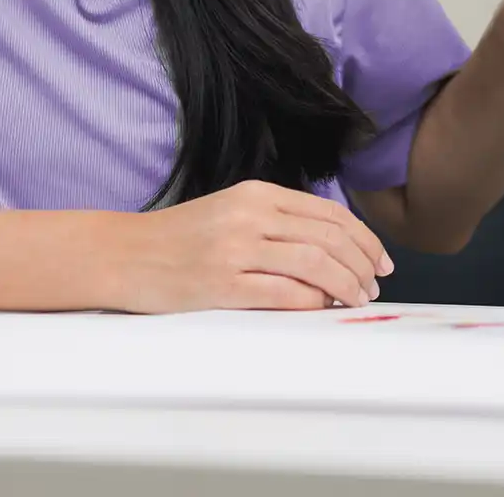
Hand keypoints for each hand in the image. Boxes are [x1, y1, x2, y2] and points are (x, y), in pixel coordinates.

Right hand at [117, 181, 393, 312]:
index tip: (381, 260)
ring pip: (315, 263)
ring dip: (346, 284)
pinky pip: (283, 293)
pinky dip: (312, 302)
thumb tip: (332, 250)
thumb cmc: (179, 239)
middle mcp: (250, 215)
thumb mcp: (231, 212)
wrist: (123, 254)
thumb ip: (276, 223)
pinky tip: (323, 309)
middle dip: (363, 264)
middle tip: (374, 285)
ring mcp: (235, 249)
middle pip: (330, 237)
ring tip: (356, 299)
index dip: (364, 239)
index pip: (329, 213)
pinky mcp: (221, 283)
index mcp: (257, 195)